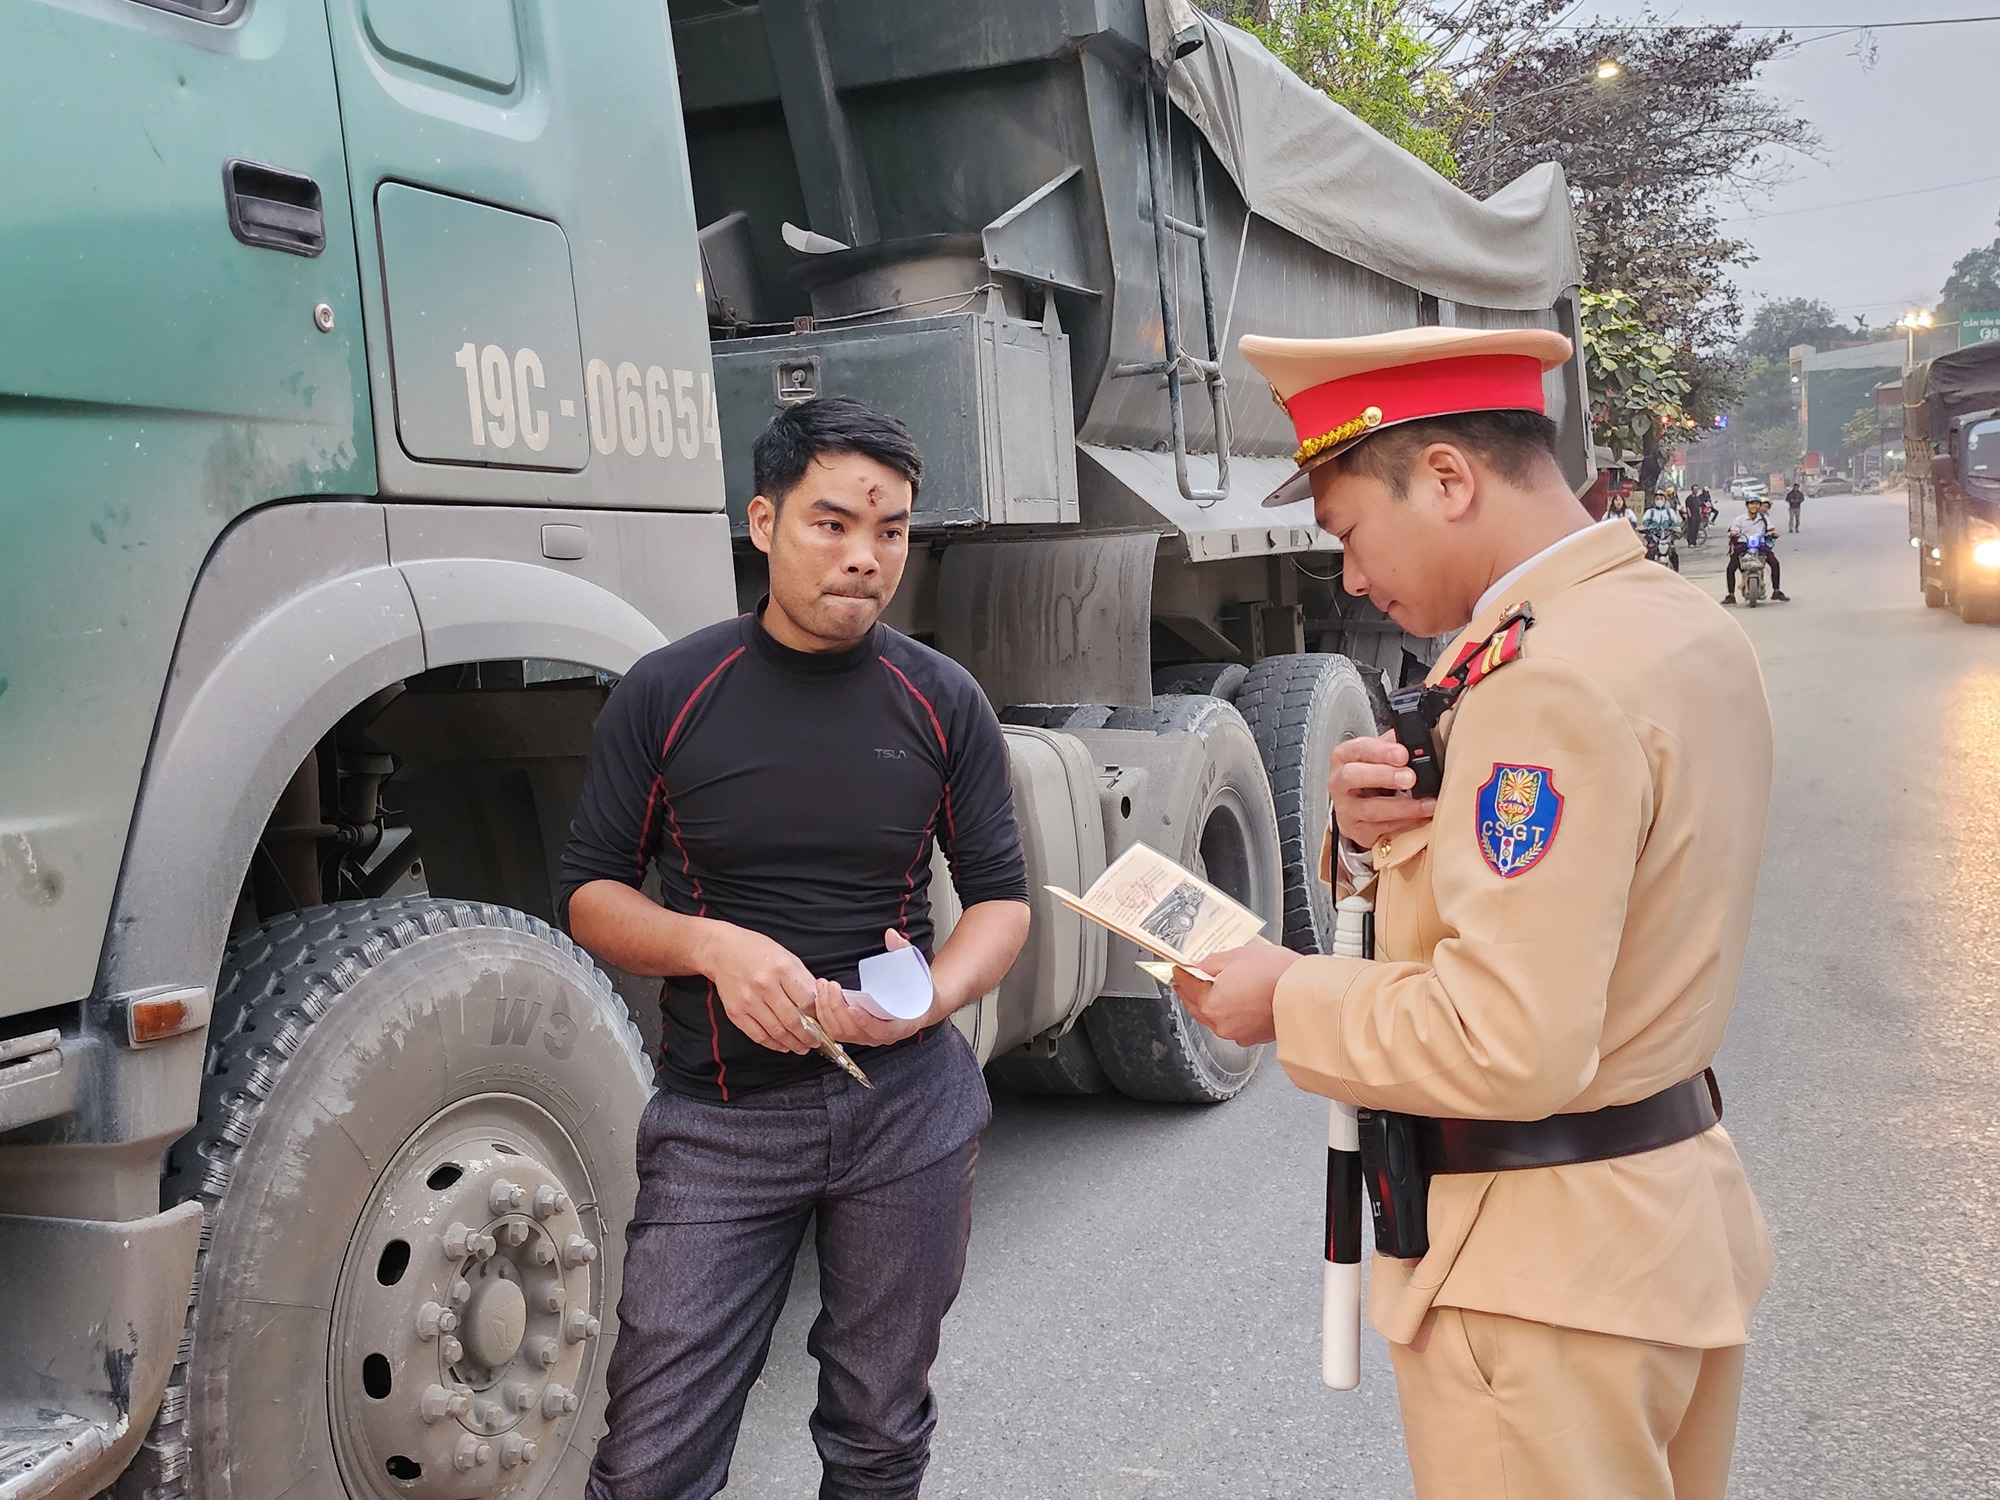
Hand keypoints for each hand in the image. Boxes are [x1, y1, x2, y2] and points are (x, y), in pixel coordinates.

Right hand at [699, 922, 819, 1053]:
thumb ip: (805, 980)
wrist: (723, 951)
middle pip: (793, 1020)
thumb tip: (821, 1002)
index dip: (818, 1017)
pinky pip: (758, 1035)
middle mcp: (764, 985)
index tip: (824, 1024)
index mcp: (781, 969)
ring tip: (802, 1047)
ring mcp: (748, 1001)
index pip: (807, 1001)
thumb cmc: (757, 951)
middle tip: (816, 1042)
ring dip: (793, 1044)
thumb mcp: (787, 957)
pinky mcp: (736, 1012)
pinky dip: (773, 1044)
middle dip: (809, 1036)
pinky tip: (782, 1045)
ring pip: (777, 1031)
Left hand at [808, 929, 930, 1047]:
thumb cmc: (920, 990)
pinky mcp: (857, 1033)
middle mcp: (883, 1036)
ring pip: (842, 1033)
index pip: (882, 1030)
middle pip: (855, 1032)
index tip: (853, 1007)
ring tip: (823, 987)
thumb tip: (891, 935)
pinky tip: (821, 997)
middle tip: (831, 986)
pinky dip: (825, 1016)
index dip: (866, 1022)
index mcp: (902, 1025)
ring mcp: (868, 1036)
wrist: (921, 1006)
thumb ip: (903, 951)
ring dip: (828, 1011)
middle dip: (838, 1008)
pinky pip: (836, 1031)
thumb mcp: (917, 970)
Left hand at [1173, 939, 1300, 1045]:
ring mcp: (1237, 1033)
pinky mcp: (1254, 1037)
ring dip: (1213, 1002)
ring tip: (1220, 985)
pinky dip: (1233, 1011)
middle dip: (1192, 990)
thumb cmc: (1277, 975)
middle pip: (1196, 1005)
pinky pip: (1234, 1022)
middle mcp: (1220, 1024)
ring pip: (1215, 1016)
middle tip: (1189, 977)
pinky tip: (1241, 997)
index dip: (1179, 973)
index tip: (1177, 967)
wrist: (1307, 994)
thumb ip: (1211, 962)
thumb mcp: (1237, 956)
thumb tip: (1197, 965)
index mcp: (1210, 1003)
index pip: (1185, 986)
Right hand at [1329, 731, 1436, 850]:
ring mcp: (1346, 809)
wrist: (1357, 805)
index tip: (1403, 754)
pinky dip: (1406, 823)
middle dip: (1384, 776)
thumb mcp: (1378, 754)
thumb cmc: (1370, 775)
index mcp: (1344, 757)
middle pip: (1354, 776)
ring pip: (1371, 809)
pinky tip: (1423, 817)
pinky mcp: (1357, 830)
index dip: (1381, 751)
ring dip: (1404, 807)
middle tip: (1410, 778)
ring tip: (1428, 803)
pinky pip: (1382, 828)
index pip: (1358, 749)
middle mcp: (1339, 782)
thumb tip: (1418, 738)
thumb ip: (1394, 744)